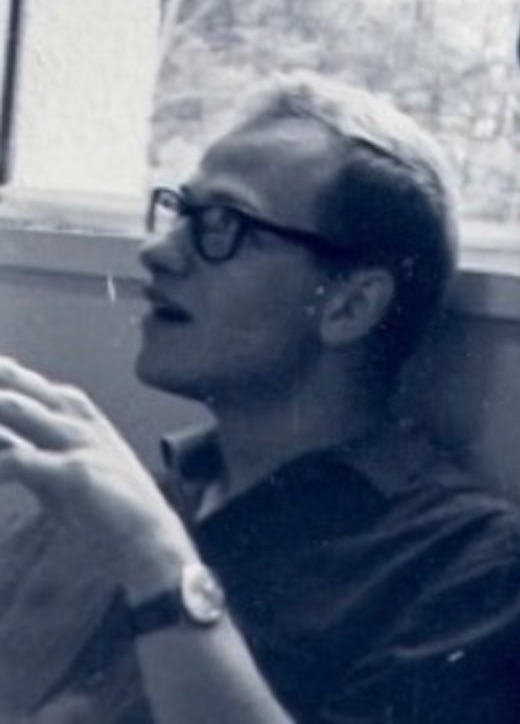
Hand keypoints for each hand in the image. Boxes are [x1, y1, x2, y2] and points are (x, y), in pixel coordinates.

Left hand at [0, 357, 197, 592]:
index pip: (30, 384)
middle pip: (21, 387)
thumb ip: (33, 449)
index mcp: (80, 416)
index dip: (2, 375)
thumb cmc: (106, 504)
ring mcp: (78, 442)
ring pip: (17, 409)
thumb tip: (0, 442)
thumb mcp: (65, 468)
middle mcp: (79, 421)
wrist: (147, 535)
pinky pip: (18, 459)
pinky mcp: (75, 471)